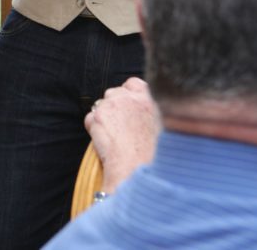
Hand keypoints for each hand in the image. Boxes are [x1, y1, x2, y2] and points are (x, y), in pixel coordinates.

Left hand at [85, 77, 159, 192]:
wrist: (141, 172)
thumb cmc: (157, 157)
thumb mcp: (166, 128)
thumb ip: (153, 113)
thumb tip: (142, 113)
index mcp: (151, 98)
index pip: (134, 84)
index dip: (129, 95)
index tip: (129, 108)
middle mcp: (131, 97)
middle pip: (115, 93)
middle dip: (115, 106)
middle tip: (121, 127)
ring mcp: (113, 105)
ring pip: (101, 105)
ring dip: (104, 117)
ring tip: (116, 138)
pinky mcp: (97, 116)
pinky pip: (90, 119)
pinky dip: (94, 129)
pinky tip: (106, 144)